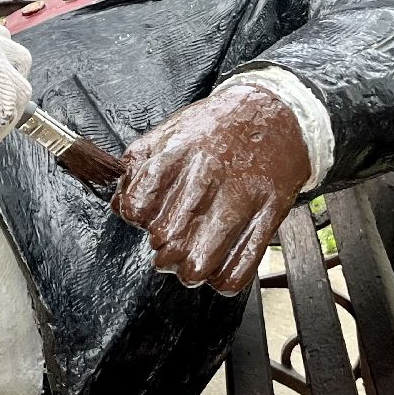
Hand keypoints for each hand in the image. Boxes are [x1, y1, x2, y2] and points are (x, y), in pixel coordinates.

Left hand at [112, 86, 310, 295]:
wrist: (274, 114)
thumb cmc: (217, 128)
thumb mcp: (169, 132)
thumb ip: (138, 166)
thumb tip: (119, 203)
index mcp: (177, 153)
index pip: (137, 207)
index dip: (136, 219)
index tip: (145, 218)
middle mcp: (207, 175)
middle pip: (166, 240)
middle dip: (162, 250)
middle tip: (168, 244)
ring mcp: (240, 197)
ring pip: (199, 264)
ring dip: (188, 271)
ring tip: (188, 262)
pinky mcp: (268, 216)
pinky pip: (238, 270)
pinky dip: (222, 280)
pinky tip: (218, 266)